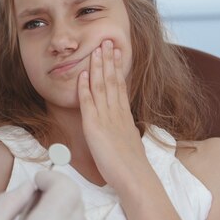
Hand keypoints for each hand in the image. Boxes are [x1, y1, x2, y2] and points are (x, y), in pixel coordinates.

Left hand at [78, 39, 148, 189]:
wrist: (135, 179)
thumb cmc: (131, 167)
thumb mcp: (127, 143)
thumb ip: (122, 131)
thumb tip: (120, 128)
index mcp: (124, 116)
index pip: (120, 85)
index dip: (116, 67)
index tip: (116, 52)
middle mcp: (116, 113)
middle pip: (112, 80)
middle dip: (108, 59)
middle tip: (106, 40)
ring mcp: (106, 118)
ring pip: (102, 86)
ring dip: (98, 66)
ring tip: (96, 48)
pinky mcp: (95, 127)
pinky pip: (89, 103)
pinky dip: (86, 87)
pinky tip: (84, 74)